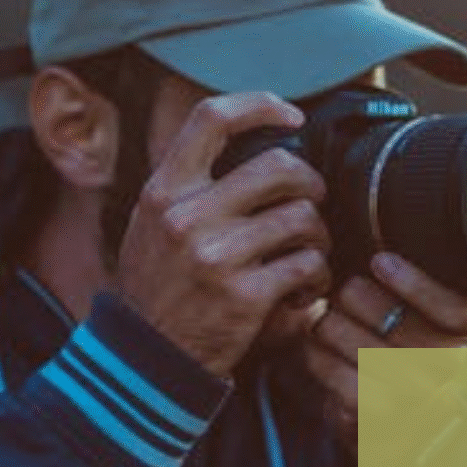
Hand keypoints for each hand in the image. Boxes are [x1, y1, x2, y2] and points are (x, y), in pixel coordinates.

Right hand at [116, 93, 330, 377]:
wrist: (147, 360)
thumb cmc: (162, 286)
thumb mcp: (154, 224)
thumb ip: (193, 187)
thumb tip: (255, 146)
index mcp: (164, 190)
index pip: (211, 119)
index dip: (260, 105)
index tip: (293, 115)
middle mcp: (186, 216)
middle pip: (279, 166)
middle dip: (311, 184)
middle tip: (312, 204)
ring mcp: (216, 256)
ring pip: (302, 218)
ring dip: (319, 236)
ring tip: (309, 254)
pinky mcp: (245, 295)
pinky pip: (308, 265)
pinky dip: (318, 277)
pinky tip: (306, 289)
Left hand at [305, 252, 466, 455]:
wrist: (397, 413)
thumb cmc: (401, 335)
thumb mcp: (420, 302)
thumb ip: (411, 269)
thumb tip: (380, 229)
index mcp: (466, 328)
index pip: (452, 308)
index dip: (414, 283)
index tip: (380, 260)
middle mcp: (447, 363)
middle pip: (387, 315)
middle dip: (353, 294)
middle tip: (347, 293)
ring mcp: (412, 392)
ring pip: (348, 335)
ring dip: (329, 321)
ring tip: (333, 319)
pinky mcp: (374, 413)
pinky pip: (328, 365)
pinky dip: (314, 350)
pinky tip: (320, 345)